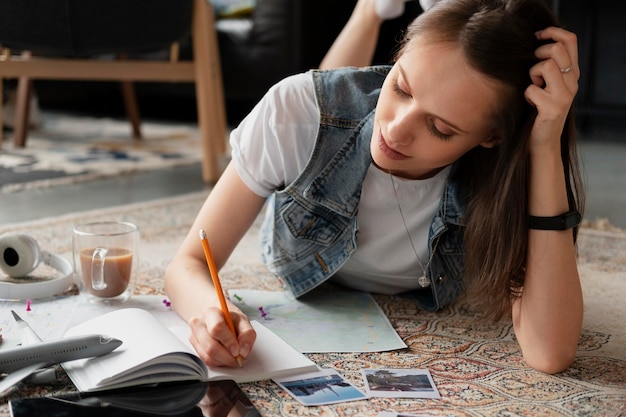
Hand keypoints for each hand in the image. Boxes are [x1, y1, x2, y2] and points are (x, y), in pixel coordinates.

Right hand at [188, 299, 255, 366]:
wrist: (215, 316)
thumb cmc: (229, 318)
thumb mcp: (243, 320)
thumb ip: (247, 333)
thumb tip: (243, 351)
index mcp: (211, 312)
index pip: (217, 328)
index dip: (229, 342)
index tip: (238, 350)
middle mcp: (199, 323)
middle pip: (211, 347)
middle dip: (228, 357)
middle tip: (239, 358)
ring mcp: (194, 336)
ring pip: (208, 356)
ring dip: (224, 361)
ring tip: (233, 357)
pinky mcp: (194, 346)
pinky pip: (206, 360)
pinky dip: (219, 362)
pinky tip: (225, 356)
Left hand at [525, 27, 578, 154]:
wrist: (542, 142)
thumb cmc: (538, 111)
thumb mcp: (546, 85)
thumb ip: (547, 67)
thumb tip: (533, 44)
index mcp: (572, 74)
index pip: (570, 40)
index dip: (552, 32)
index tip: (536, 36)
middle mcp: (572, 82)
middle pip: (556, 50)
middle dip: (538, 54)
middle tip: (533, 71)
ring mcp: (565, 96)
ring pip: (546, 66)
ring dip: (532, 75)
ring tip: (534, 88)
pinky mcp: (553, 108)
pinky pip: (532, 90)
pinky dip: (526, 96)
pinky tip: (531, 105)